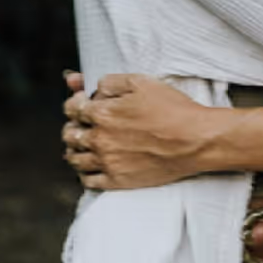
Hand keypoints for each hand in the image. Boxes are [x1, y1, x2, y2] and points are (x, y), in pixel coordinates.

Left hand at [62, 73, 237, 189]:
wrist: (193, 139)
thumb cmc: (171, 108)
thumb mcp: (143, 82)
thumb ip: (112, 82)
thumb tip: (94, 88)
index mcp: (103, 113)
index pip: (72, 108)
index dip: (75, 102)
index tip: (81, 102)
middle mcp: (99, 139)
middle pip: (69, 134)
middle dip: (72, 125)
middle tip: (81, 123)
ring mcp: (107, 162)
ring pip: (74, 159)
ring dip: (75, 149)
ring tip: (83, 144)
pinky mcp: (117, 181)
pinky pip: (87, 181)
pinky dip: (84, 172)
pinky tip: (92, 165)